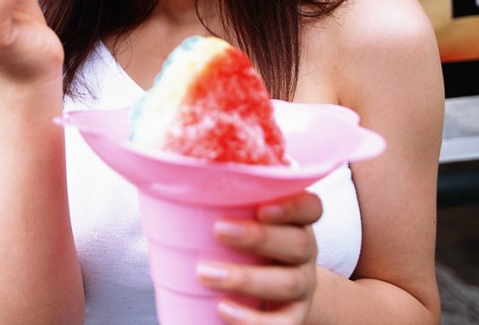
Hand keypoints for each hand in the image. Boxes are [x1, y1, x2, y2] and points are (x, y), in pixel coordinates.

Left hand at [196, 191, 320, 323]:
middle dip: (258, 237)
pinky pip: (283, 324)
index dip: (292, 207)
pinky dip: (253, 320)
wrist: (274, 292)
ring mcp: (302, 286)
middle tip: (218, 231)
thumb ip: (222, 198)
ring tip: (205, 274)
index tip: (261, 207)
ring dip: (246, 278)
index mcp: (295, 221)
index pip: (310, 207)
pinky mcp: (293, 316)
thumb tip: (168, 169)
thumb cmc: (244, 242)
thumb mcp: (241, 217)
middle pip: (299, 243)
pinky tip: (223, 309)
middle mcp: (304, 252)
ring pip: (288, 283)